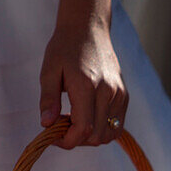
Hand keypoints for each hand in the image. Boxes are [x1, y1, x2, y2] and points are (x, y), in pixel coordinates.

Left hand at [39, 22, 127, 148]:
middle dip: (76, 139)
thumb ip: (48, 100)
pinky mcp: (124, 96)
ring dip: (89, 136)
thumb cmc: (64, 48)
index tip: (53, 136)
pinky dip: (101, 129)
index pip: (83, 129)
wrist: (89, 29)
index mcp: (87, 86)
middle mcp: (107, 92)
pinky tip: (87, 117)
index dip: (67, 141)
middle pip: (96, 136)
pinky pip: (116, 126)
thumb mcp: (49, 71)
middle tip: (61, 125)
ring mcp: (119, 94)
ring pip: (108, 135)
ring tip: (74, 120)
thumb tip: (46, 124)